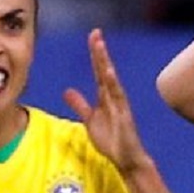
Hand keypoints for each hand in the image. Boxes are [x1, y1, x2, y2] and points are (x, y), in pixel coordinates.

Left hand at [63, 29, 151, 174]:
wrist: (126, 159)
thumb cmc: (112, 140)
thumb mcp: (90, 120)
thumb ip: (80, 105)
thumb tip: (67, 91)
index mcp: (105, 97)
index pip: (98, 71)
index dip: (95, 55)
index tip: (93, 36)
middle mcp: (114, 96)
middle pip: (105, 70)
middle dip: (100, 52)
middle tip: (95, 33)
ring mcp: (120, 104)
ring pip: (111, 79)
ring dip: (105, 62)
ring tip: (100, 46)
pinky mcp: (124, 114)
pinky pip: (118, 96)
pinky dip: (113, 83)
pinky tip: (109, 71)